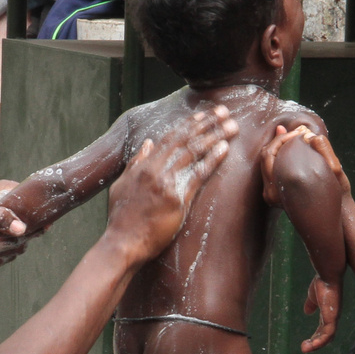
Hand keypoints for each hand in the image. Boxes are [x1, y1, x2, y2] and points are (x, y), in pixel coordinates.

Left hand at [0, 179, 27, 258]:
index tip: (36, 231)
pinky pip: (5, 255)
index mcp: (6, 194)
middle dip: (9, 242)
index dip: (34, 220)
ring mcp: (2, 228)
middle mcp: (8, 210)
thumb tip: (22, 229)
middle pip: (25, 230)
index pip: (31, 205)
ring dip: (0, 254)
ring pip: (15, 245)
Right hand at [104, 106, 236, 264]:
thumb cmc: (121, 218)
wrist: (123, 243)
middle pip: (185, 139)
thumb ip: (136, 163)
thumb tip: (147, 143)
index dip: (189, 123)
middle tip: (224, 111)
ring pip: (194, 152)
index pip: (170, 137)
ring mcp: (166, 183)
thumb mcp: (122, 185)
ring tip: (232, 126)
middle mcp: (155, 169)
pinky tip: (225, 149)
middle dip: (207, 123)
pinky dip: (212, 159)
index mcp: (144, 165)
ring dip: (215, 136)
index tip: (204, 114)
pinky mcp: (177, 199)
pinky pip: (198, 174)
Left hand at [260, 124, 350, 205]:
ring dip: (279, 147)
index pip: (270, 153)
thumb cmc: (332, 200)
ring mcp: (270, 195)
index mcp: (278, 188)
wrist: (326, 223)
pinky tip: (292, 149)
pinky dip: (280, 156)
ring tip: (294, 137)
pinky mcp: (273, 196)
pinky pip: (271, 170)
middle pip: (265, 156)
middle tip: (296, 132)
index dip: (284, 138)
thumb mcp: (334, 172)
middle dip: (280, 140)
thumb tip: (311, 135)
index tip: (299, 133)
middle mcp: (270, 193)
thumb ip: (323, 151)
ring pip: (266, 163)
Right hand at [300, 275, 340, 352]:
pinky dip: (320, 341)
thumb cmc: (323, 283)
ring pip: (327, 338)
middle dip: (315, 344)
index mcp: (328, 314)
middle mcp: (333, 318)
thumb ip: (311, 304)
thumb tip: (307, 312)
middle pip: (326, 337)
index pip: (323, 330)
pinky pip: (328, 334)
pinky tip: (312, 345)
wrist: (328, 275)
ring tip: (304, 349)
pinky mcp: (333, 317)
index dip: (315, 338)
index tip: (306, 343)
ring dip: (316, 345)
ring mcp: (334, 318)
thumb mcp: (313, 297)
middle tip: (304, 349)